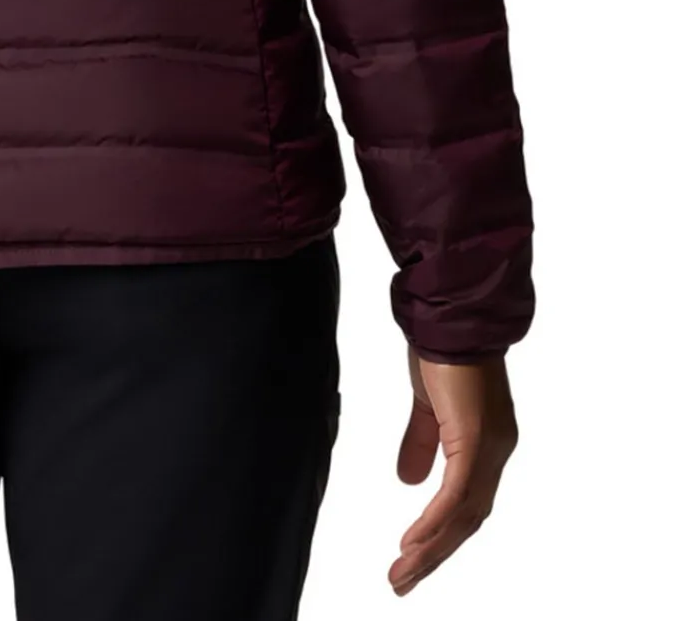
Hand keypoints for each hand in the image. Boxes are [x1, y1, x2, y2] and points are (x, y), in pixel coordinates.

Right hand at [389, 345, 516, 594]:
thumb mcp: (427, 406)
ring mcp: (490, 449)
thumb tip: (408, 481)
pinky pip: (456, 496)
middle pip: (467, 520)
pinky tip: (413, 543)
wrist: (449, 317)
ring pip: (463, 517)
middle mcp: (496, 452)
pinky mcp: (475, 441)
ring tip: (402, 574)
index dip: (442, 535)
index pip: (468, 504)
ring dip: (431, 550)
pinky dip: (434, 524)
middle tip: (402, 582)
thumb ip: (421, 442)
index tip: (413, 558)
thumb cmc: (441, 351)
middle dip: (434, 555)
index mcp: (487, 444)